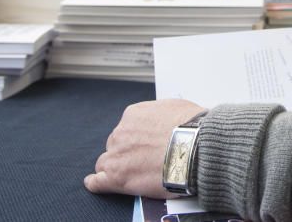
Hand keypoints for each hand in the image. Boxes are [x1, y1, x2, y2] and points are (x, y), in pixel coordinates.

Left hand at [85, 99, 206, 197]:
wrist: (195, 148)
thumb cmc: (192, 128)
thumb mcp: (177, 107)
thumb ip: (164, 113)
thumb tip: (170, 118)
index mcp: (133, 115)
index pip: (127, 128)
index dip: (137, 139)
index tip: (146, 145)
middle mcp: (121, 133)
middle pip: (117, 145)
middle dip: (127, 152)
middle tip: (144, 160)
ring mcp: (117, 155)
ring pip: (107, 162)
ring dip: (116, 167)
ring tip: (130, 174)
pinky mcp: (117, 177)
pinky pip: (98, 182)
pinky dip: (96, 183)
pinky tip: (96, 183)